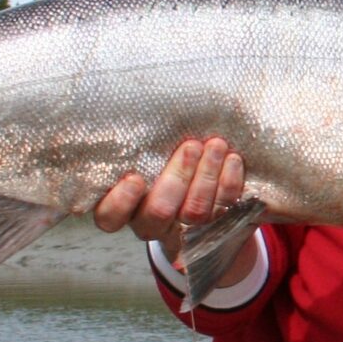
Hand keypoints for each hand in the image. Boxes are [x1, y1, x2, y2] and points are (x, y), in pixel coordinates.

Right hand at [93, 137, 254, 286]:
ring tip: (216, 145)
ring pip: (195, 211)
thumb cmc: (158, 165)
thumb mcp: (143, 158)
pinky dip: (229, 183)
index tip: (134, 178)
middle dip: (178, 177)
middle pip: (159, 211)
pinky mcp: (214, 229)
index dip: (120, 202)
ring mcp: (183, 230)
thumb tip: (138, 111)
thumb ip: (138, 149)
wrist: (198, 194)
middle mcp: (150, 223)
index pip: (110, 217)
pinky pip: (224, 210)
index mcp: (124, 208)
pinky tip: (233, 160)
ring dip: (207, 176)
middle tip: (191, 146)